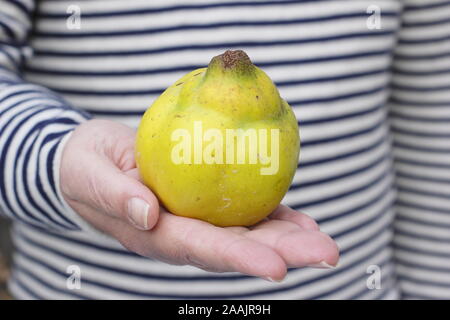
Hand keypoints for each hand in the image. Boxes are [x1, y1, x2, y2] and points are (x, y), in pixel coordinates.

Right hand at [60, 119, 338, 280]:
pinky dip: (275, 215)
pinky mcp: (206, 199)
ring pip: (247, 231)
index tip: (278, 267)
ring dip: (288, 239)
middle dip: (283, 254)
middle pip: (235, 247)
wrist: (89, 158)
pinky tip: (303, 220)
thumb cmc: (84, 166)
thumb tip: (148, 216)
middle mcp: (182, 233)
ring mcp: (196, 218)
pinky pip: (243, 210)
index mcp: (154, 233)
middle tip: (327, 255)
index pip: (200, 248)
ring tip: (325, 243)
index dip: (238, 257)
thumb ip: (115, 195)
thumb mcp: (89, 173)